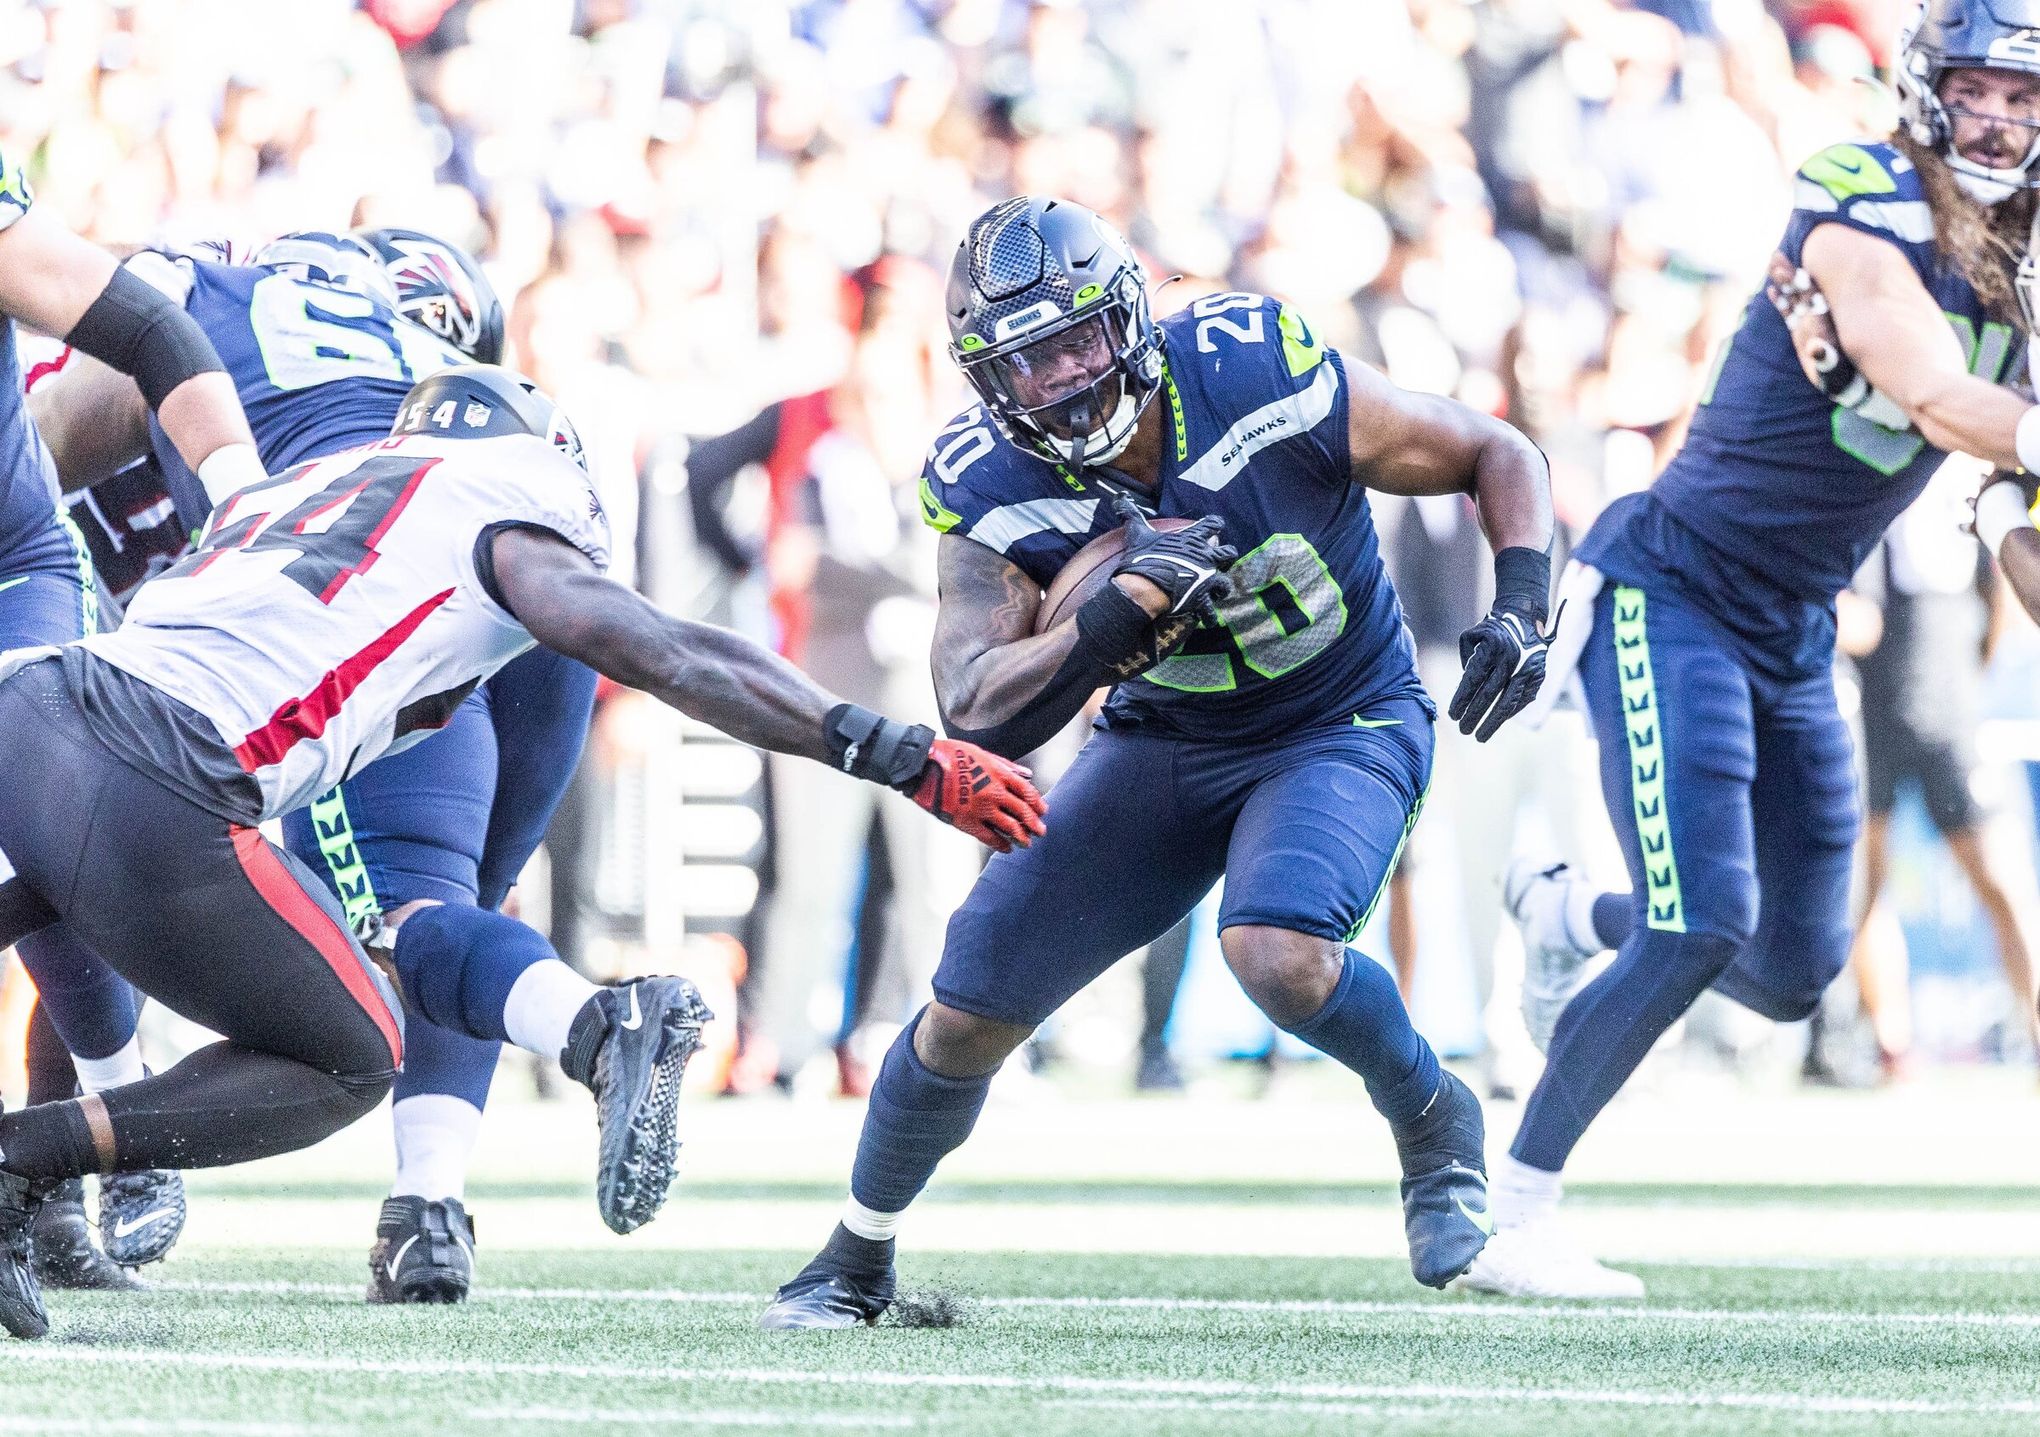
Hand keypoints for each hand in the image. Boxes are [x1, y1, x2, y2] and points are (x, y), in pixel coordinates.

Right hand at [909, 739, 1048, 852]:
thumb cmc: (951, 756)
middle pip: (1022, 812)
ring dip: (1022, 837)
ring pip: (1010, 828)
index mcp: (999, 774)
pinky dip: (1001, 845)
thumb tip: (1028, 775)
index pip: (1027, 791)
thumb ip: (1007, 766)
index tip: (1043, 811)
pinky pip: (990, 838)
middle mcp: (994, 792)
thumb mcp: (983, 754)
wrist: (923, 767)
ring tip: (1028, 843)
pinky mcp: (967, 822)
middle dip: (1035, 824)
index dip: (1038, 803)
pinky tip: (1007, 848)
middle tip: (1041, 831)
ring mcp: (981, 809)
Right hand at [1109, 495, 1236, 622]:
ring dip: (1221, 588)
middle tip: (1219, 562)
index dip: (1215, 524)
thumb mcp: (1137, 533)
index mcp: (1192, 540)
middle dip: (1226, 557)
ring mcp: (1206, 579)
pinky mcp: (1201, 599)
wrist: (1145, 586)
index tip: (1217, 525)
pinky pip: (1210, 611)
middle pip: (1228, 553)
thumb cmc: (1143, 558)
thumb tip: (1118, 499)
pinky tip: (1206, 618)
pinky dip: (1209, 616)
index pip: (1212, 525)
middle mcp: (1205, 558)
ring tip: (1215, 592)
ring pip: (1225, 584)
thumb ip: (1132, 516)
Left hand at [1449, 606, 1545, 742]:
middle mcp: (1510, 659)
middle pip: (1489, 695)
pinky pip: (1522, 700)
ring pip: (1508, 702)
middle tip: (1463, 730)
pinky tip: (1498, 721)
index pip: (1473, 681)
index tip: (1452, 715)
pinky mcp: (1537, 676)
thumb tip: (1465, 689)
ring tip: (1480, 736)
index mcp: (1491, 649)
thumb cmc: (1491, 630)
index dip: (1462, 700)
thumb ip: (1465, 660)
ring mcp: (1526, 668)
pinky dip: (1509, 713)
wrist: (1524, 618)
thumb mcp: (1472, 636)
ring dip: (1493, 722)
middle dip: (1474, 715)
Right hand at [1765, 252, 1849, 392]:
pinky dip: (1782, 302)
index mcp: (1823, 322)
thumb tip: (1815, 348)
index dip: (1799, 282)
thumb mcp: (1834, 369)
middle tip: (1774, 256)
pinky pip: (1789, 313)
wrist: (1850, 383)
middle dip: (1787, 274)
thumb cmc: (1842, 377)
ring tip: (1773, 261)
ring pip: (1794, 297)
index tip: (1785, 270)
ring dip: (1784, 281)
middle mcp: (1816, 319)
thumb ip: (1825, 357)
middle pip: (1801, 290)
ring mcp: (1809, 324)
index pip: (1810, 295)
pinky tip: (1773, 291)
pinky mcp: (1801, 334)